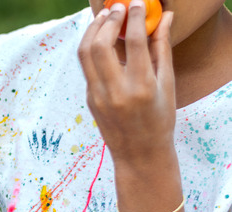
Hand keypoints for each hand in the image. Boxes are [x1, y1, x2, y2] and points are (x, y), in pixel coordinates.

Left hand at [78, 2, 174, 166]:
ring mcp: (98, 96)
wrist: (139, 154)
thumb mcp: (167, 85)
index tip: (138, 3)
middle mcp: (115, 91)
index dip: (135, 17)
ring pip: (85, 54)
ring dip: (92, 30)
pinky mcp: (89, 99)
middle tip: (118, 7)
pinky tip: (102, 37)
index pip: (133, 41)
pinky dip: (92, 48)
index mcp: (141, 86)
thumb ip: (162, 49)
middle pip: (100, 45)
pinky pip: (87, 67)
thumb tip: (165, 17)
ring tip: (105, 17)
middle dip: (108, 20)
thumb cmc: (160, 119)